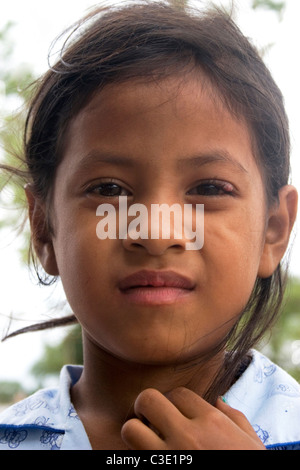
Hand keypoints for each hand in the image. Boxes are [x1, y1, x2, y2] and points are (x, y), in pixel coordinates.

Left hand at [121, 387, 264, 449]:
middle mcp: (187, 436)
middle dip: (146, 406)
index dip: (173, 400)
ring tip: (145, 439)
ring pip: (130, 429)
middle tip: (151, 418)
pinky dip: (136, 456)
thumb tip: (218, 401)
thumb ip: (235, 418)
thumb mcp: (252, 445)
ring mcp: (169, 459)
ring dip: (135, 432)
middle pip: (148, 399)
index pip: (178, 393)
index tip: (175, 412)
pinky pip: (133, 458)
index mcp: (212, 422)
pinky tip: (152, 459)